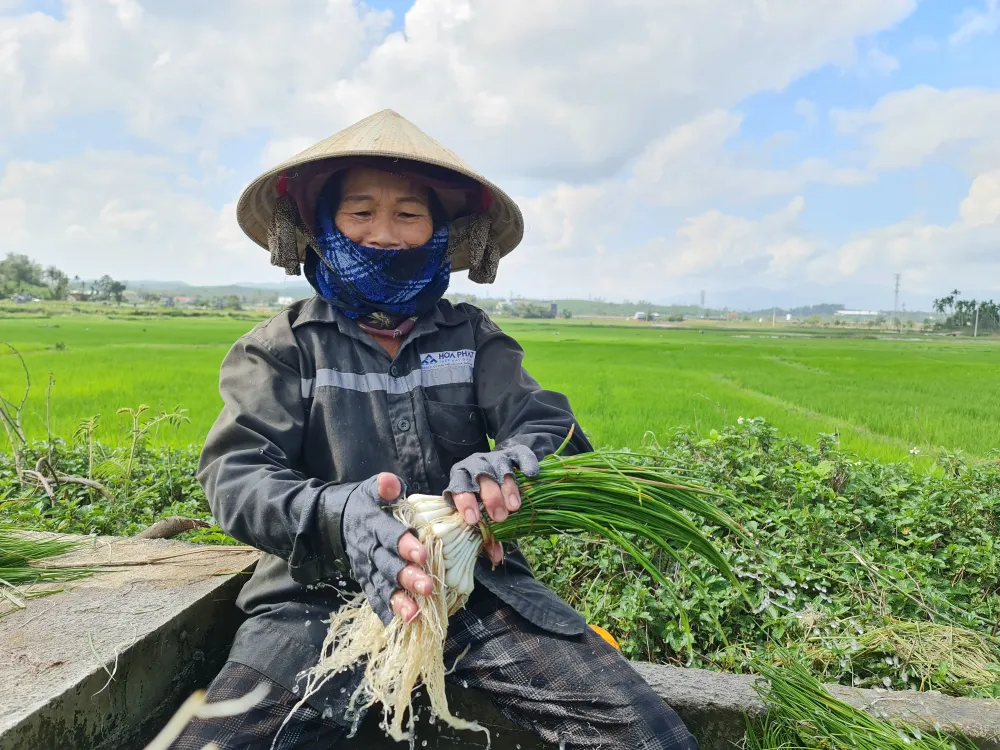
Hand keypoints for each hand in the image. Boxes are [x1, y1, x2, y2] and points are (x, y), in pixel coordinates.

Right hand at [341, 473, 433, 623]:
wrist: (333, 522)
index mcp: (372, 525)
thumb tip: (391, 483)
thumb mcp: (369, 490)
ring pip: (382, 586)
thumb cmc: (363, 505)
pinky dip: (385, 611)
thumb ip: (383, 487)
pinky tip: (400, 625)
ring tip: (415, 615)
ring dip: (398, 600)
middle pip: (388, 565)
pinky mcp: (365, 580)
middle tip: (428, 587)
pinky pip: (374, 597)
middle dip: (407, 577)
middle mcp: (369, 549)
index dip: (405, 545)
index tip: (422, 554)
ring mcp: (366, 568)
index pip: (389, 535)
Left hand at [445, 445, 539, 564]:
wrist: (500, 466)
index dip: (464, 502)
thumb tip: (495, 558)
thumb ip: (488, 535)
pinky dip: (526, 464)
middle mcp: (475, 465)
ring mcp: (495, 457)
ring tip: (515, 507)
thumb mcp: (483, 515)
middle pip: (480, 478)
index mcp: (461, 479)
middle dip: (490, 498)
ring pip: (500, 468)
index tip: (474, 519)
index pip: (457, 487)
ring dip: (507, 488)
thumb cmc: (487, 499)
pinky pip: (520, 455)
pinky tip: (531, 476)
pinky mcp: (513, 452)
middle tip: (500, 517)